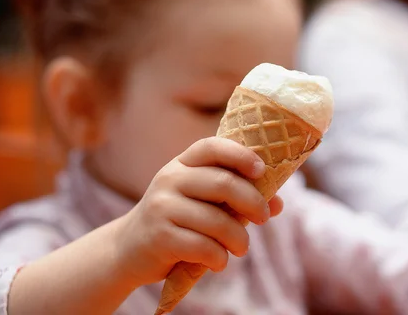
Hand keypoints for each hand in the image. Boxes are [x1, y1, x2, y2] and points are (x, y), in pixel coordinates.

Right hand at [112, 137, 283, 285]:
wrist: (129, 249)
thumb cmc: (178, 221)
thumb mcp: (203, 202)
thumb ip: (237, 198)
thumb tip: (278, 203)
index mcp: (183, 164)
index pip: (213, 147)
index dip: (241, 155)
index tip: (262, 170)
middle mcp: (170, 178)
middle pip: (223, 183)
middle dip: (252, 202)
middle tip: (264, 217)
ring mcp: (162, 206)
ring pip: (217, 221)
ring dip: (239, 239)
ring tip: (242, 248)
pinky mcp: (159, 236)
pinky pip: (203, 246)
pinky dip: (219, 258)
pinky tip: (219, 262)